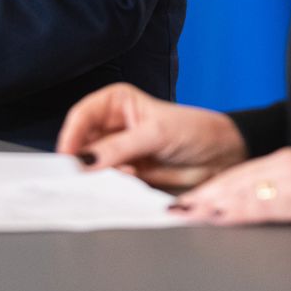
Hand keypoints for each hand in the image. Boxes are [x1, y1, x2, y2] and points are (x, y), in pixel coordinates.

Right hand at [57, 83, 247, 188]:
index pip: (83, 116)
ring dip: (97, 175)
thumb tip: (85, 161)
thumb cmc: (194, 131)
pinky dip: (111, 187)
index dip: (71, 135)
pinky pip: (109, 183)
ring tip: (116, 177)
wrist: (223, 157)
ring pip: (93, 165)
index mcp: (116, 102)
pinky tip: (124, 185)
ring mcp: (119, 152)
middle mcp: (112, 126)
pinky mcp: (128, 175)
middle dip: (82, 159)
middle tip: (81, 177)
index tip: (67, 158)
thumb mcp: (155, 134)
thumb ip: (119, 148)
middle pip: (83, 143)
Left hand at [170, 148, 290, 229]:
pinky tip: (221, 217)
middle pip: (234, 181)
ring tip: (186, 214)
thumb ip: (282, 193)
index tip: (186, 199)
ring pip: (243, 192)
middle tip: (173, 209)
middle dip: (202, 196)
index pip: (238, 175)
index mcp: (286, 162)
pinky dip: (238, 211)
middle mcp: (285, 166)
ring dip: (211, 204)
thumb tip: (252, 209)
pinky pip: (264, 206)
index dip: (210, 188)